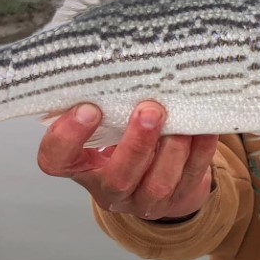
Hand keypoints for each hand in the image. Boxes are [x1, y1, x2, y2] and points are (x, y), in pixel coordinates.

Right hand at [36, 100, 217, 219]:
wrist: (159, 175)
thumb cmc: (124, 137)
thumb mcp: (107, 123)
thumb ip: (107, 104)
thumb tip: (119, 60)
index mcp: (81, 166)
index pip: (56, 160)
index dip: (67, 138)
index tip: (88, 108)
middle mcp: (109, 188)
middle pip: (117, 178)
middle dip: (137, 144)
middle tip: (150, 109)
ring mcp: (144, 200)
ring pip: (158, 184)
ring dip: (172, 149)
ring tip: (180, 120)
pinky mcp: (177, 199)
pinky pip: (190, 177)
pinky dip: (200, 151)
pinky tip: (204, 128)